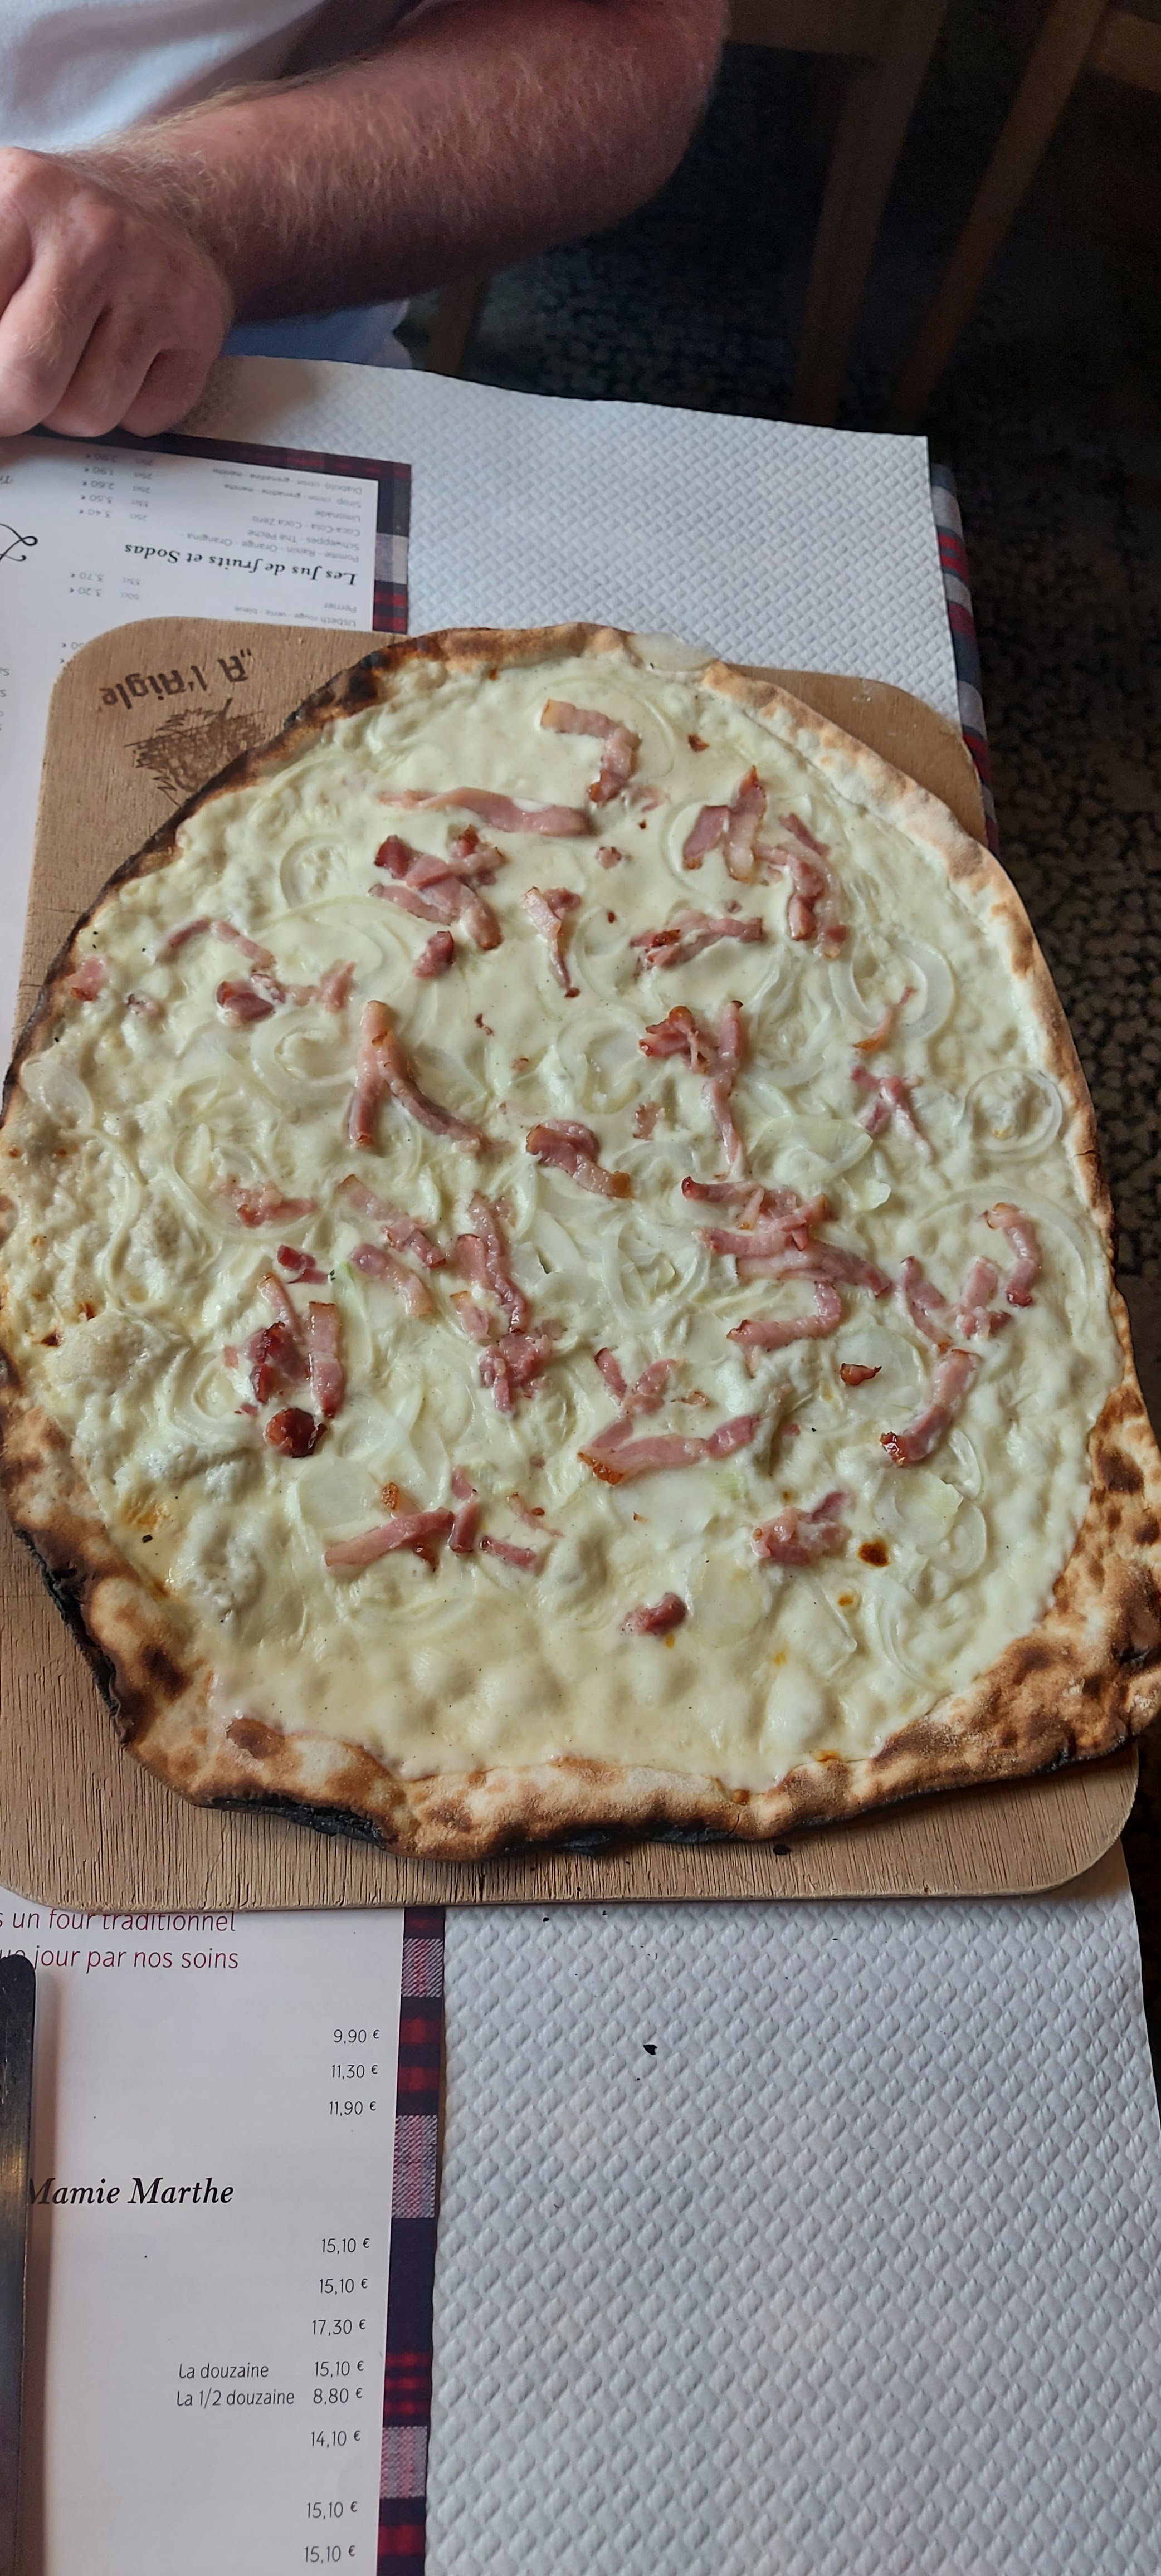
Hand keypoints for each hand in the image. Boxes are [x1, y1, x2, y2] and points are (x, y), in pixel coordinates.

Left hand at [0, 148, 233, 439]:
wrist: (174, 200)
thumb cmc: (68, 225)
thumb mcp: (1, 221)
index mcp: (24, 196)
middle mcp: (93, 236)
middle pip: (27, 379)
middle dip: (10, 409)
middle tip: (9, 398)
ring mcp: (154, 284)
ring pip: (87, 412)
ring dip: (68, 410)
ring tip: (71, 363)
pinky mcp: (198, 329)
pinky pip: (143, 418)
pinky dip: (126, 410)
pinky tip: (122, 363)